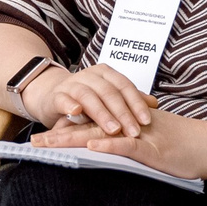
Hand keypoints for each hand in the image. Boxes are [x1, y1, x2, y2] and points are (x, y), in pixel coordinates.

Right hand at [22, 62, 154, 135]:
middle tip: (133, 132)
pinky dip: (70, 106)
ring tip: (113, 130)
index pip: (125, 86)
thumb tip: (154, 103)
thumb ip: (129, 99)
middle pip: (109, 93)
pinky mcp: (56, 96)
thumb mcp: (109, 98)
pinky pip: (63, 100)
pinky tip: (77, 113)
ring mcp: (71, 85)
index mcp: (105, 74)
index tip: (147, 121)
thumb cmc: (85, 99)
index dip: (136, 103)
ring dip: (102, 114)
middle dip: (123, 113)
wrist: (52, 95)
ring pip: (89, 96)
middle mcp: (89, 76)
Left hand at [32, 105, 206, 179]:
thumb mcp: (153, 146)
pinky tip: (90, 148)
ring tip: (49, 144)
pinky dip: (108, 145)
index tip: (43, 138)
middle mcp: (129, 126)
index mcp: (127, 125)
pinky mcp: (154, 149)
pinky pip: (127, 145)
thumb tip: (110, 157)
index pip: (92, 125)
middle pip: (88, 127)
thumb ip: (131, 149)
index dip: (66, 130)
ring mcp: (141, 136)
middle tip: (33, 142)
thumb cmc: (186, 148)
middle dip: (59, 135)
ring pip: (101, 134)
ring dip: (73, 139)